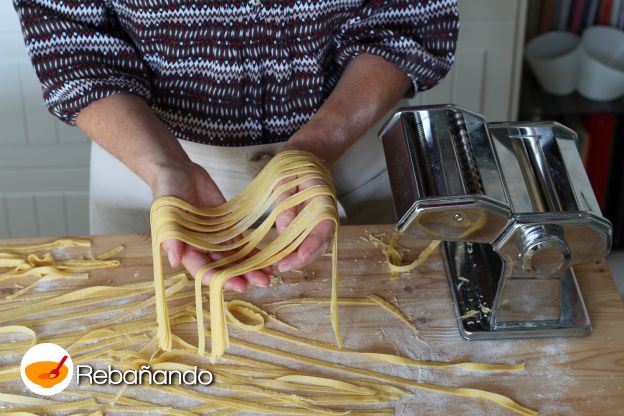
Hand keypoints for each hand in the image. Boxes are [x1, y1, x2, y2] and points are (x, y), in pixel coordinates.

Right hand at [152, 161, 271, 291]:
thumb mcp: (166, 210)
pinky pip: (241, 244)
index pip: (203, 270)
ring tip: (268, 275)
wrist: (179, 170)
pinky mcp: (227, 229)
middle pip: (222, 268)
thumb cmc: (167, 188)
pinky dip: (253, 252)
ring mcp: (215, 240)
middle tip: (262, 282)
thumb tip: (174, 261)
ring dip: (250, 268)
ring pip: (234, 259)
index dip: (221, 279)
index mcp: (184, 248)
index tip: (239, 285)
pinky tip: (268, 258)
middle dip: (242, 276)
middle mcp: (201, 248)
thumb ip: (171, 235)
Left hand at [273, 153, 335, 272]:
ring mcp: (322, 221)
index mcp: (323, 202)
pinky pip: (309, 242)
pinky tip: (285, 257)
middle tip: (282, 267)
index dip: (311, 245)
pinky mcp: (314, 225)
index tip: (298, 257)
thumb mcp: (285, 182)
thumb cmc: (295, 167)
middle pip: (321, 244)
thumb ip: (286, 206)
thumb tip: (284, 231)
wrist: (307, 156)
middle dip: (302, 259)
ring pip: (316, 247)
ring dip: (301, 258)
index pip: (322, 229)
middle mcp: (327, 215)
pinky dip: (299, 252)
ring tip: (282, 265)